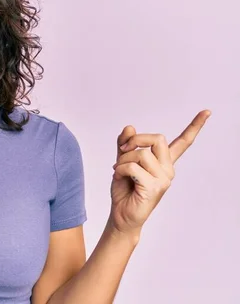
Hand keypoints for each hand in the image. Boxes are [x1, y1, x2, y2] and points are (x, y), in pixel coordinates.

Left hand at [109, 110, 210, 236]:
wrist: (121, 214)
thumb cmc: (124, 189)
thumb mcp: (122, 162)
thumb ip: (126, 145)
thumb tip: (129, 126)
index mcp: (163, 162)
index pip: (183, 142)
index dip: (195, 126)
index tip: (207, 111)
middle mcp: (168, 169)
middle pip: (157, 138)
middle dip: (136, 139)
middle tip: (122, 150)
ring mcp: (164, 179)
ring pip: (141, 154)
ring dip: (123, 159)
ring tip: (119, 171)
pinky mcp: (155, 187)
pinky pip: (134, 168)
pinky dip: (121, 169)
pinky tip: (119, 177)